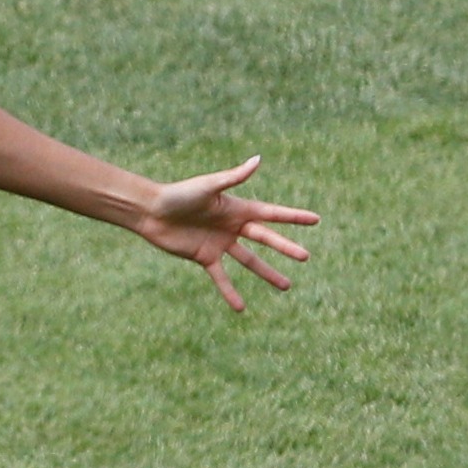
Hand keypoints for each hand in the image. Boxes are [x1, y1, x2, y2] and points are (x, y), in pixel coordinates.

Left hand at [134, 156, 319, 311]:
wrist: (151, 211)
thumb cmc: (179, 194)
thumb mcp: (209, 186)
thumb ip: (234, 177)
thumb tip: (258, 159)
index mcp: (237, 208)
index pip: (272, 214)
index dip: (293, 217)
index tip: (316, 220)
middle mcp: (232, 226)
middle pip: (265, 239)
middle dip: (285, 248)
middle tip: (305, 257)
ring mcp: (220, 243)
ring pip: (249, 261)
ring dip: (267, 273)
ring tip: (286, 286)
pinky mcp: (204, 257)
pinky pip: (221, 277)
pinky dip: (230, 292)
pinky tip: (240, 308)